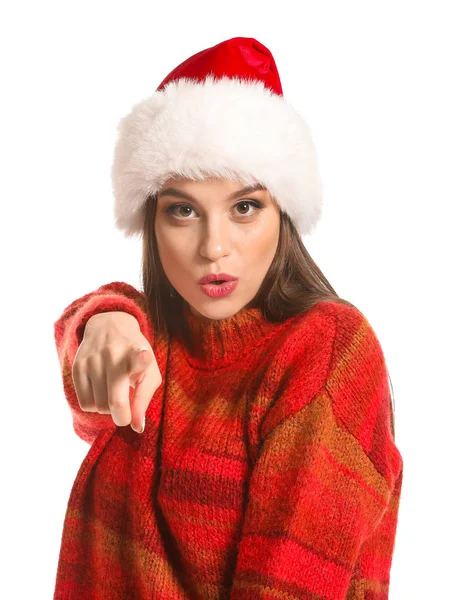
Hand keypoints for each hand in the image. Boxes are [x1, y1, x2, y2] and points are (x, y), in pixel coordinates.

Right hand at [72, 311, 161, 433]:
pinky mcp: (77, 367)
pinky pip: (85, 404)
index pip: (138, 356)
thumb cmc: (136, 356)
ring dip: (108, 409)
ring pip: (99, 406)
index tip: (143, 356)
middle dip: (122, 417)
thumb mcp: (149, 371)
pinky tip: (101, 391)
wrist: (109, 326)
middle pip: (115, 401)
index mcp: (137, 352)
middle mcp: (113, 354)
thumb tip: (137, 428)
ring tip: (114, 393)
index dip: (141, 359)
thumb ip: (144, 400)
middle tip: (125, 416)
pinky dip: (95, 406)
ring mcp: (93, 360)